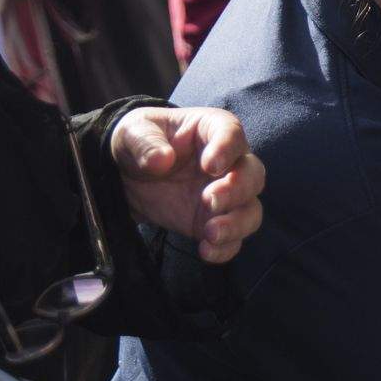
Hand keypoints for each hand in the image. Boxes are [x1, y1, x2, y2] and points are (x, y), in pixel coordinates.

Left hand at [110, 105, 265, 262]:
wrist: (127, 175)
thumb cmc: (138, 142)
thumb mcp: (132, 133)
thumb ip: (145, 143)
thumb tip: (161, 160)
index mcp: (211, 130)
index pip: (232, 134)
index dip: (227, 149)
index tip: (209, 166)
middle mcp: (228, 162)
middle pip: (253, 174)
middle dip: (237, 190)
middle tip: (209, 200)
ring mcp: (225, 196)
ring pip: (251, 210)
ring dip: (237, 224)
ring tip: (211, 233)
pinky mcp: (213, 222)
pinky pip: (233, 239)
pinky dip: (225, 248)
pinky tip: (205, 251)